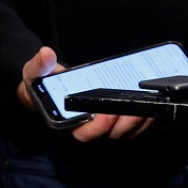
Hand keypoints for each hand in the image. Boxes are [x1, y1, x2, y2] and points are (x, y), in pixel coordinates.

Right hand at [19, 47, 153, 140]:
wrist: (53, 81)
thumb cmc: (43, 82)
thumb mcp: (35, 73)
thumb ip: (39, 66)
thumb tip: (47, 54)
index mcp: (70, 121)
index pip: (85, 133)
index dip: (99, 127)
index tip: (106, 112)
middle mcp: (90, 123)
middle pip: (111, 132)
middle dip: (124, 123)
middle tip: (132, 107)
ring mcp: (108, 119)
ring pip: (127, 129)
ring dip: (139, 120)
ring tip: (145, 104)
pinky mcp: (121, 111)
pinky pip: (137, 120)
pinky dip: (146, 114)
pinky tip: (151, 100)